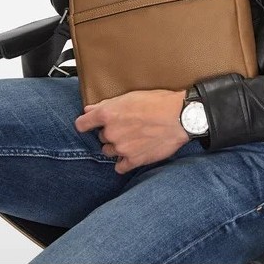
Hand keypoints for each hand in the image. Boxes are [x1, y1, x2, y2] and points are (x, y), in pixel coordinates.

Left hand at [74, 89, 188, 174]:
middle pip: (101, 137)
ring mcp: (122, 148)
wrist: (181, 117)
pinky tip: (133, 154)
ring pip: (109, 151)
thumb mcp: (130, 97)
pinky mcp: (134, 160)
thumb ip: (106, 105)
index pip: (82, 124)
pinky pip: (120, 167)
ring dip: (117, 147)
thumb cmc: (158, 103)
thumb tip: (89, 110)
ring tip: (133, 139)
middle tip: (127, 127)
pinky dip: (124, 162)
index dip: (85, 124)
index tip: (88, 125)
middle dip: (110, 133)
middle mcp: (111, 132)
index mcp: (108, 114)